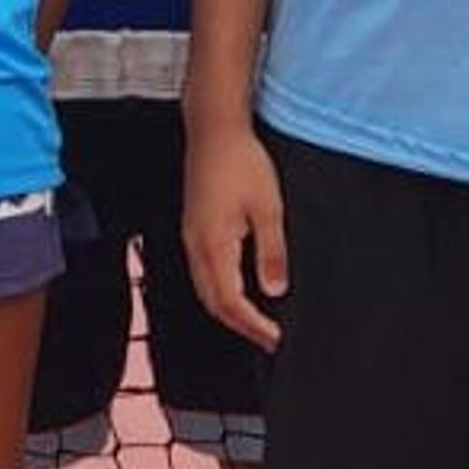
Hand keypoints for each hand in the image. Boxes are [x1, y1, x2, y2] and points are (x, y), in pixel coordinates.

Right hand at [181, 123, 289, 350]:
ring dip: (229, 310)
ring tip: (257, 321)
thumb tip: (275, 292)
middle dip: (241, 325)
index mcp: (214, 244)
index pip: (230, 302)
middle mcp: (196, 246)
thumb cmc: (242, 161)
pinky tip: (239, 288)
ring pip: (205, 289)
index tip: (277, 339)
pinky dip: (221, 290)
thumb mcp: (268, 207)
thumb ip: (271, 252)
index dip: (254, 325)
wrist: (214, 129)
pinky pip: (203, 272)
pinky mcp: (194, 227)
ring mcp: (191, 236)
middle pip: (213, 303)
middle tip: (270, 339)